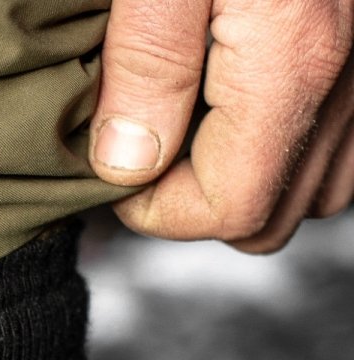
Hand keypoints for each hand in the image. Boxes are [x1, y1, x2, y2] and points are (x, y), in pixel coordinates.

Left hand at [89, 0, 353, 250]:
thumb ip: (146, 65)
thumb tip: (125, 166)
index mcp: (294, 61)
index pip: (227, 210)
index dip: (152, 207)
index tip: (107, 164)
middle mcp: (343, 79)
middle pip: (267, 220)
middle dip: (187, 205)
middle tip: (133, 149)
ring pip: (305, 191)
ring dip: (234, 182)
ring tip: (175, 123)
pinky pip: (329, 143)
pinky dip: (274, 146)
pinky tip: (222, 99)